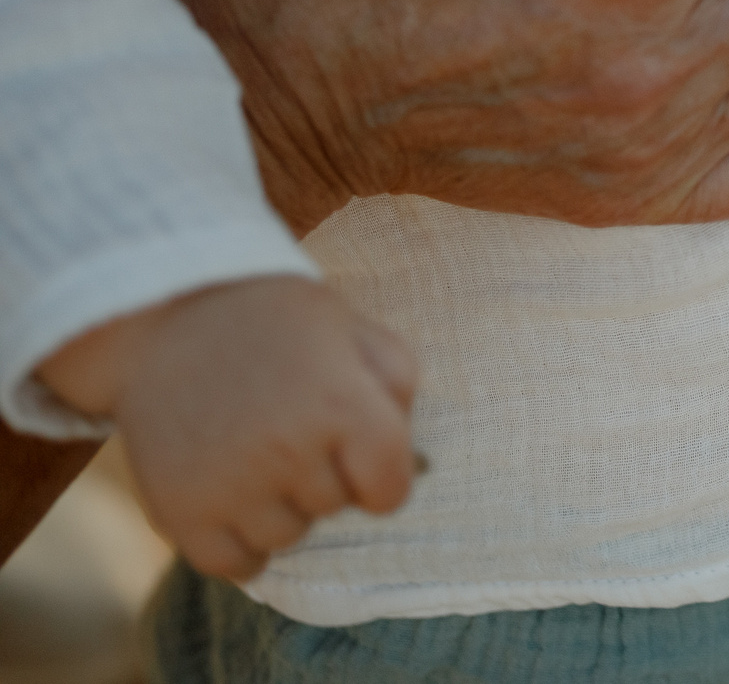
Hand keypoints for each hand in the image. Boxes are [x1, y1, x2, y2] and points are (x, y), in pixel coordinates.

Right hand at [39, 278, 416, 583]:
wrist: (166, 316)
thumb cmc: (275, 321)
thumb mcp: (354, 329)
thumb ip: (395, 385)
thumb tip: (411, 455)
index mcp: (342, 405)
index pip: (390, 490)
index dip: (382, 476)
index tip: (362, 456)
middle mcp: (289, 451)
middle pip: (336, 507)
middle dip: (327, 476)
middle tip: (294, 431)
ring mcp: (231, 486)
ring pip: (287, 537)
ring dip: (282, 507)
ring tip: (259, 456)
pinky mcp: (180, 511)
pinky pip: (234, 563)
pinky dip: (242, 544)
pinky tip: (238, 502)